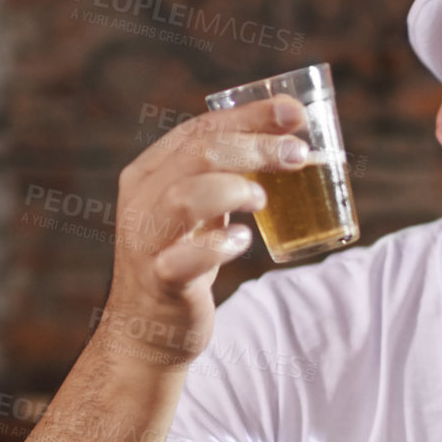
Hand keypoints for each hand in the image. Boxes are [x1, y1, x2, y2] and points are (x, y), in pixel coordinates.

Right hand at [92, 94, 311, 368]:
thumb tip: (290, 139)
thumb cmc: (182, 259)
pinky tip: (243, 241)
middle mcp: (143, 200)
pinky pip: (184, 258)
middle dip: (254, 146)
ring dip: (233, 189)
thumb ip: (226, 175)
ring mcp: (147, 241)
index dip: (249, 115)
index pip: (199, 129)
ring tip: (262, 200)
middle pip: (198, 155)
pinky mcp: (161, 281)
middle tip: (298, 154)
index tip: (295, 112)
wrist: (146, 329)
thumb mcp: (198, 209)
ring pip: (185, 197)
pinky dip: (218, 245)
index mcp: (151, 173)